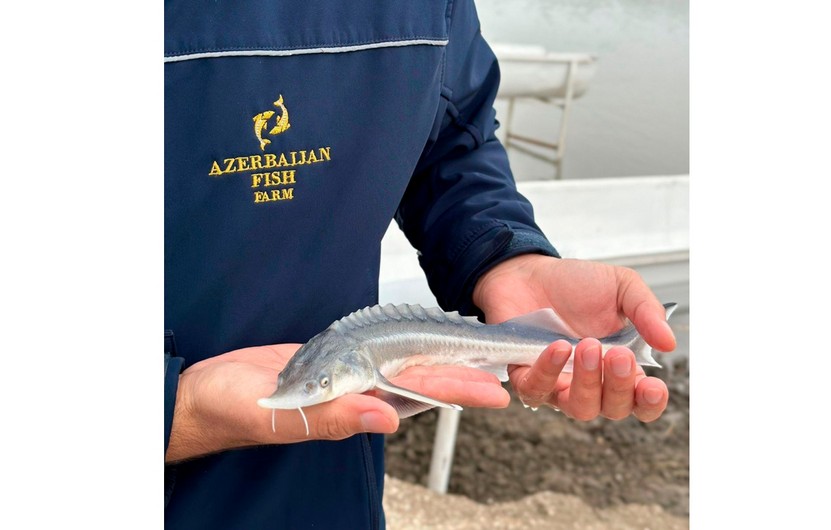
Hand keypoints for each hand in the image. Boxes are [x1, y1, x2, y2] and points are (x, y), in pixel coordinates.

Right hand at [166, 344, 508, 462]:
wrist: (203, 392)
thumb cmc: (232, 410)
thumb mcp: (281, 416)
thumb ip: (333, 418)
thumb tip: (387, 419)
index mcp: (352, 406)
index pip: (417, 396)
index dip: (458, 390)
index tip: (496, 388)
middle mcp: (357, 391)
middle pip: (421, 377)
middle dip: (465, 370)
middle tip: (507, 360)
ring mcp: (346, 374)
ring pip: (403, 362)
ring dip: (441, 355)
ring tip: (480, 346)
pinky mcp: (332, 357)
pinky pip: (374, 349)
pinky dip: (402, 342)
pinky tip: (423, 335)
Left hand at [472, 254, 675, 421]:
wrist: (530, 271)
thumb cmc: (576, 284)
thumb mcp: (621, 286)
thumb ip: (646, 311)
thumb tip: (668, 342)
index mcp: (618, 366)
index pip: (640, 401)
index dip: (649, 403)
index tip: (653, 387)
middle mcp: (591, 382)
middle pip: (613, 409)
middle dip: (619, 386)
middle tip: (618, 354)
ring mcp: (558, 383)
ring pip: (578, 408)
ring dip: (587, 383)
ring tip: (587, 346)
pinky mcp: (524, 375)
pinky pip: (536, 390)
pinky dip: (548, 372)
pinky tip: (558, 347)